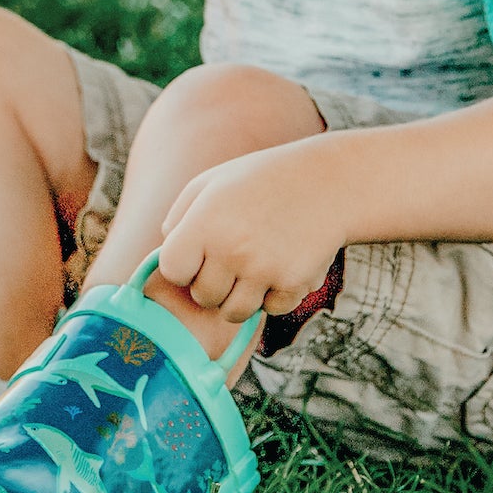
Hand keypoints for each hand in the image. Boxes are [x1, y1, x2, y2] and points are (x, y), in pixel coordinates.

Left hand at [155, 143, 344, 324]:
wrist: (328, 183)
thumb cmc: (261, 181)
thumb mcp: (212, 183)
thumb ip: (179, 217)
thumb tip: (165, 258)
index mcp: (204, 223)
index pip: (172, 271)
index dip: (183, 266)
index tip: (198, 253)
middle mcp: (231, 250)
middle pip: (203, 296)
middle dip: (213, 282)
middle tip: (234, 255)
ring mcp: (263, 270)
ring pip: (234, 312)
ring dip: (240, 296)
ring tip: (253, 265)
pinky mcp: (293, 284)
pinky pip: (271, 310)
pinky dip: (274, 296)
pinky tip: (282, 265)